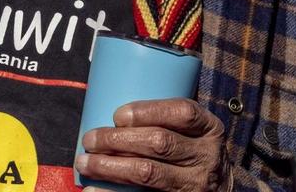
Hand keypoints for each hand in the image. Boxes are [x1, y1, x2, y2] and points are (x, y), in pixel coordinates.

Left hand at [76, 98, 228, 191]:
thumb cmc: (196, 156)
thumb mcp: (197, 134)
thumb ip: (169, 123)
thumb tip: (112, 115)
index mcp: (210, 129)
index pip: (183, 112)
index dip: (148, 111)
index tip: (117, 115)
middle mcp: (206, 156)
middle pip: (160, 143)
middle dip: (118, 140)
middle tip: (90, 139)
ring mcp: (195, 184)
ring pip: (148, 173)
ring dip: (110, 167)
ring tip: (85, 162)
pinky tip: (93, 191)